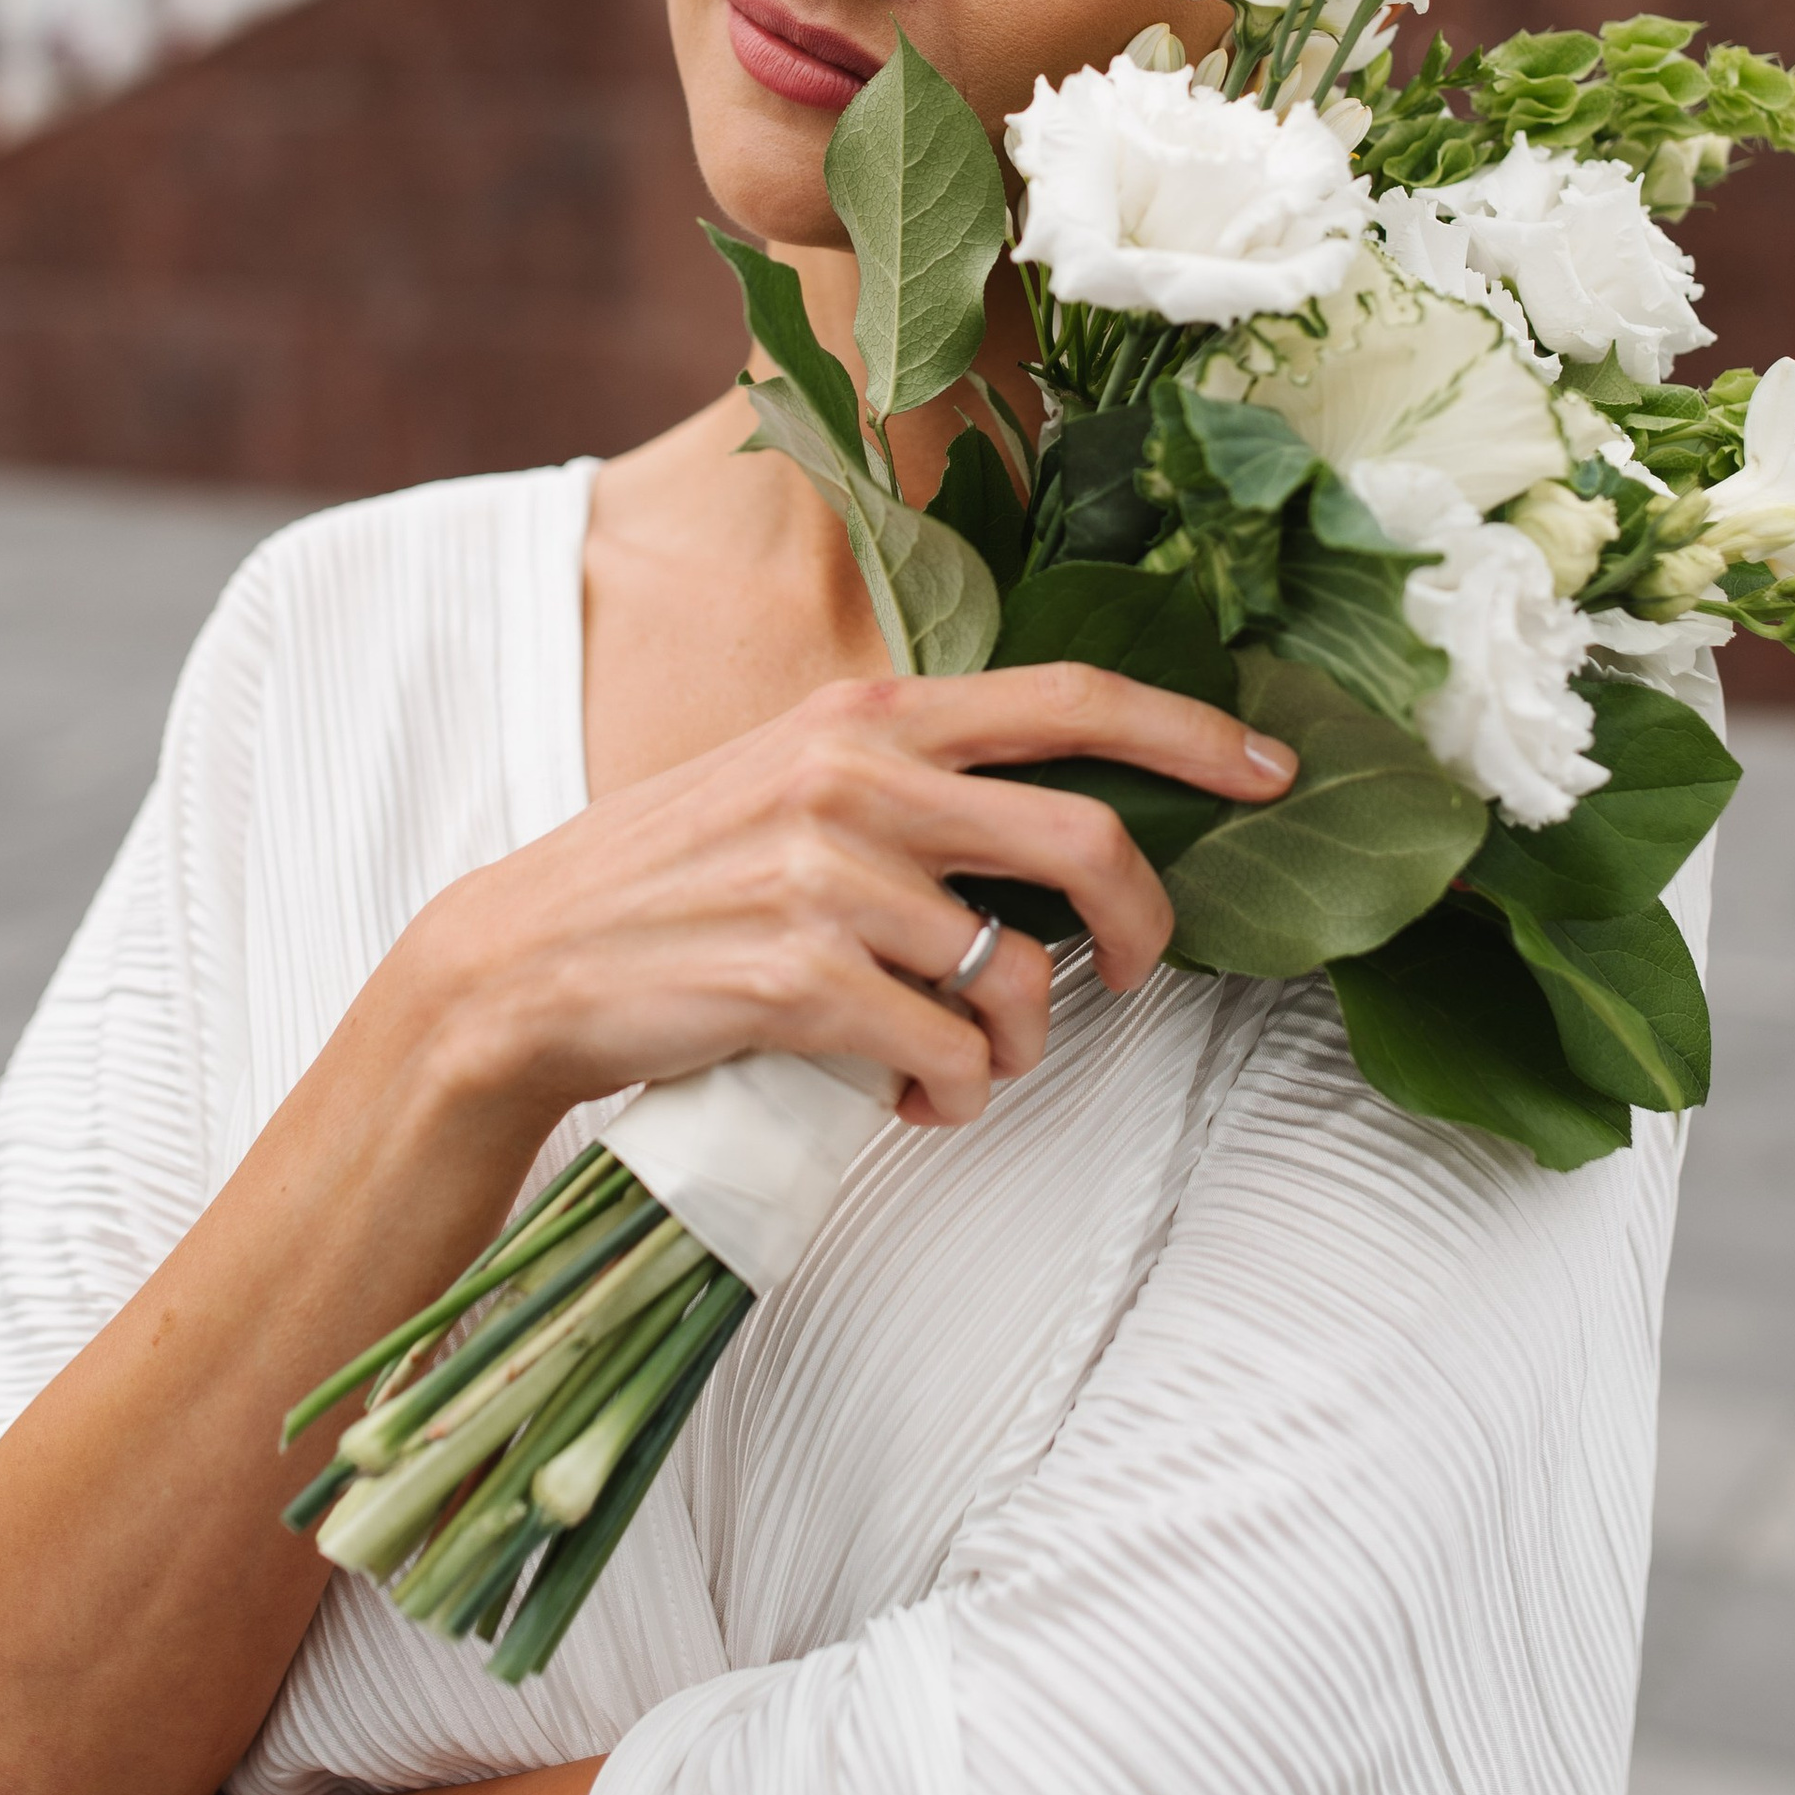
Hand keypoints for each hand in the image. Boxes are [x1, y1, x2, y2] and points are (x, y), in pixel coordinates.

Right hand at [390, 664, 1295, 1145]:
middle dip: (1145, 931)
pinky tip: (902, 1094)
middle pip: (1087, 841)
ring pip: (1019, 978)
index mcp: (867, 716)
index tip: (1273, 773)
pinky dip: (948, 1096)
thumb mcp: (795, 787)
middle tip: (1131, 983)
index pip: (1069, 698)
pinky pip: (947, 1057)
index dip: (1191, 732)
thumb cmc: (677, 885)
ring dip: (1009, 1048)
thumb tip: (1064, 831)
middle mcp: (857, 777)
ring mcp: (828, 876)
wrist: (521, 967)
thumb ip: (915, 785)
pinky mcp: (800, 978)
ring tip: (952, 1062)